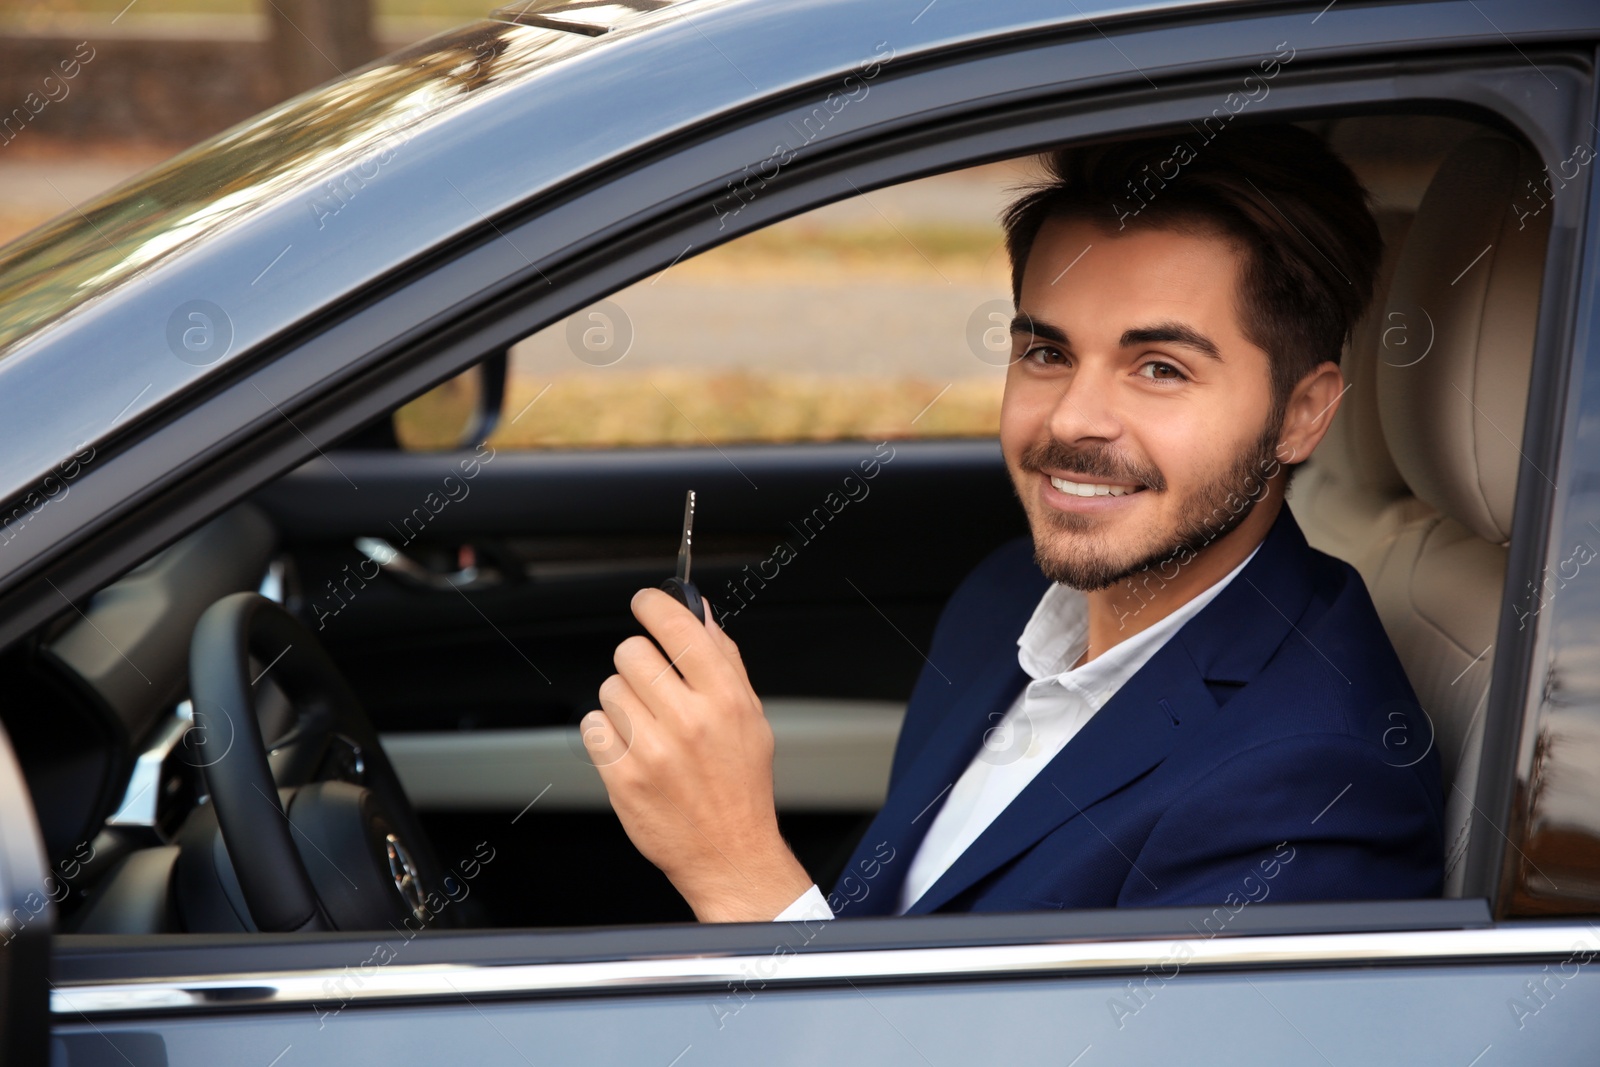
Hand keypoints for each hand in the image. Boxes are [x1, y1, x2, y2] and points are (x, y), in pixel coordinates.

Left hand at [582, 588, 812, 921]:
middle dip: (638, 663)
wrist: (729, 852)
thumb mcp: (751, 716)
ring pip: (609, 689)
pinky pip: (592, 727)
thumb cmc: (740, 785)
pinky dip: (606, 734)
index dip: (654, 604)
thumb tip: (700, 611)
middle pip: (631, 653)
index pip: (678, 627)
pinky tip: (631, 749)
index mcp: (725, 699)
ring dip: (622, 701)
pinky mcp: (623, 778)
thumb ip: (724, 658)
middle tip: (652, 685)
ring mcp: (653, 751)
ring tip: (647, 727)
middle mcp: (690, 721)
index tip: (646, 603)